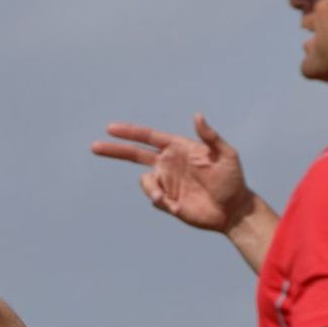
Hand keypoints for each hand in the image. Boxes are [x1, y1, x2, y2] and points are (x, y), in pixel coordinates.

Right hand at [92, 113, 254, 233]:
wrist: (233, 210)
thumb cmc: (232, 179)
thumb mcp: (226, 154)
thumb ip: (210, 136)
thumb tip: (197, 116)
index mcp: (178, 148)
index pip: (148, 137)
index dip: (130, 132)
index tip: (111, 128)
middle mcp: (168, 164)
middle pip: (134, 154)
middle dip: (114, 150)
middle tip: (94, 147)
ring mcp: (166, 183)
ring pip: (144, 182)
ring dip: (151, 189)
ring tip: (164, 200)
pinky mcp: (166, 201)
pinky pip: (154, 199)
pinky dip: (161, 202)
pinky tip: (177, 207)